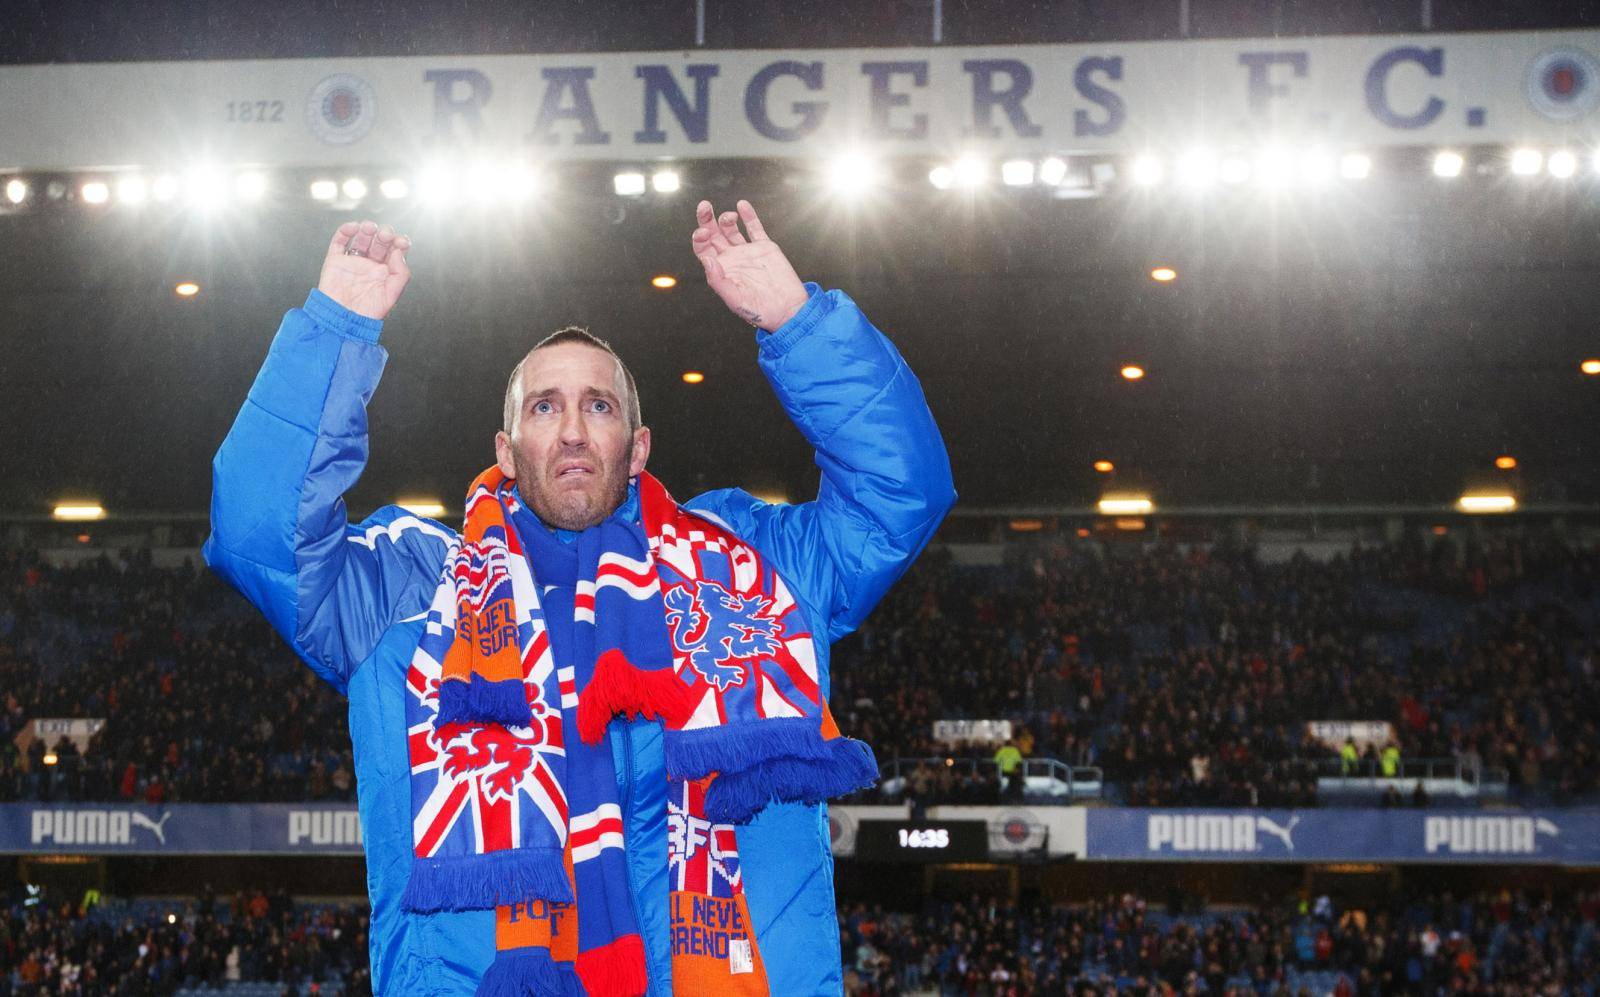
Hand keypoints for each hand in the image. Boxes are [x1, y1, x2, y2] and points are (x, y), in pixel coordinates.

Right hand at [317, 220, 411, 320]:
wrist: (342, 319)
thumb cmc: (367, 312)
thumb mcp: (392, 295)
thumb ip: (401, 273)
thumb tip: (399, 252)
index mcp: (385, 272)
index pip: (395, 251)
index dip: (399, 242)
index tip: (401, 241)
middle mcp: (370, 265)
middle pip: (379, 242)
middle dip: (384, 234)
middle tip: (385, 235)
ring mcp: (353, 261)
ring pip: (361, 239)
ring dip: (367, 229)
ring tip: (370, 227)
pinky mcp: (335, 260)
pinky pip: (339, 241)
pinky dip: (345, 231)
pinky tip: (353, 227)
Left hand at [691, 200, 807, 331]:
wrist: (788, 310)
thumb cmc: (759, 311)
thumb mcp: (734, 299)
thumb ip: (718, 280)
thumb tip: (707, 260)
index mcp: (721, 271)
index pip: (703, 249)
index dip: (699, 238)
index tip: (703, 232)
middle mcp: (732, 259)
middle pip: (713, 234)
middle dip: (706, 220)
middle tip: (704, 206)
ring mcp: (748, 251)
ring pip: (731, 229)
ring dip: (727, 218)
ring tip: (730, 215)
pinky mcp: (765, 247)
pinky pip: (754, 228)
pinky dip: (749, 216)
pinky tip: (742, 205)